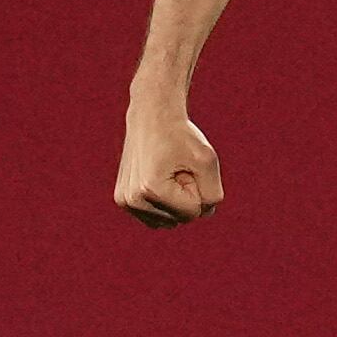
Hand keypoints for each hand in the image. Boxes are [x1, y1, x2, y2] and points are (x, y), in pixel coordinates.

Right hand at [114, 100, 225, 226]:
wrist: (152, 116)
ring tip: (166, 172)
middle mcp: (133, 200)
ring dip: (176, 200)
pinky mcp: (123, 201)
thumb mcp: (207, 160)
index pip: (193, 212)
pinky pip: (156, 218)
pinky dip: (164, 203)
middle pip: (180, 219)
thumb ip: (213, 194)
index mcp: (150, 189)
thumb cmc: (181, 135)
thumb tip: (202, 214)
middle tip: (175, 166)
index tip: (184, 164)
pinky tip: (158, 179)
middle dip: (186, 195)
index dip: (197, 187)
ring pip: (168, 221)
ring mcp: (125, 202)